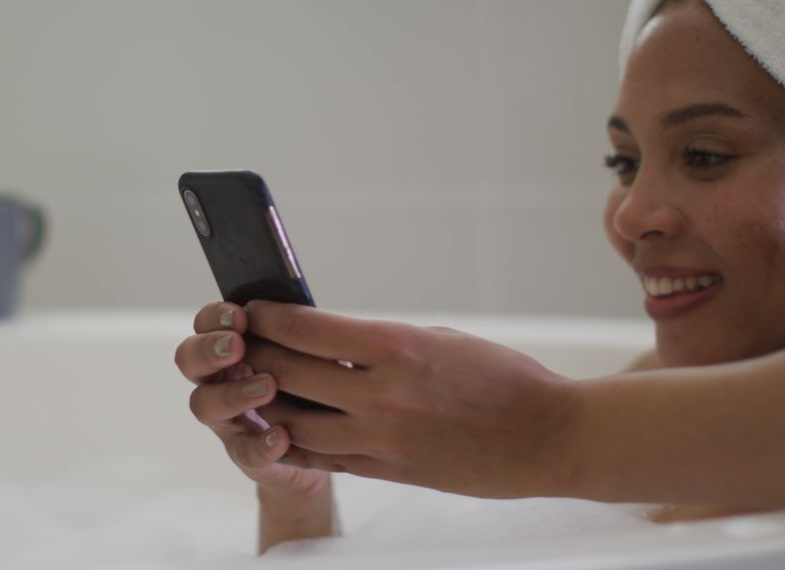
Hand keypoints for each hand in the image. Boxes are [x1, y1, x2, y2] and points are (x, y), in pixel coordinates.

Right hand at [173, 302, 328, 497]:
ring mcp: (227, 419)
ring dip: (233, 393)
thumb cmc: (314, 382)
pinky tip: (280, 436)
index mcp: (230, 347)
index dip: (215, 317)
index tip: (239, 315)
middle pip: (189, 360)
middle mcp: (218, 380)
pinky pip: (244, 452)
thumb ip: (296, 332)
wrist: (330, 442)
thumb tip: (298, 308)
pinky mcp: (247, 455)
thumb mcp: (309, 351)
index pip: (206, 323)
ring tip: (268, 387)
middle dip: (208, 349)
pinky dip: (261, 444)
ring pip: (204, 404)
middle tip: (236, 347)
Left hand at [240, 300, 581, 498]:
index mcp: (395, 347)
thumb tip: (327, 340)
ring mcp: (381, 438)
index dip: (269, 317)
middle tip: (236, 344)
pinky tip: (278, 427)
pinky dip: (295, 441)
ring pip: (294, 421)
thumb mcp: (437, 338)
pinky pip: (324, 458)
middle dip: (254, 354)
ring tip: (249, 387)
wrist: (548, 436)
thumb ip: (379, 343)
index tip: (253, 309)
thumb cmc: (500, 376)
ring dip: (265, 402)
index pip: (307, 328)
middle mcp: (380, 394)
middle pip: (288, 373)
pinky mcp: (388, 471)